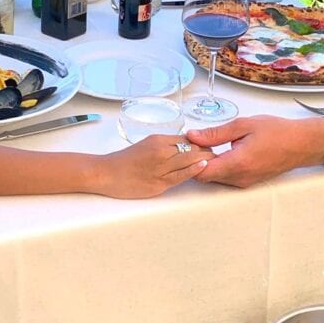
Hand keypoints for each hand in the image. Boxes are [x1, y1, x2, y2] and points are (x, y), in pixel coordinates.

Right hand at [95, 134, 209, 198]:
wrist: (106, 173)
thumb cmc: (124, 160)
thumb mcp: (146, 144)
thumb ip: (164, 145)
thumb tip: (183, 145)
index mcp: (157, 140)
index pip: (186, 138)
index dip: (201, 142)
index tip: (210, 144)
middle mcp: (160, 152)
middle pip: (191, 148)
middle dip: (207, 150)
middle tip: (217, 152)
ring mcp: (160, 168)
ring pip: (188, 160)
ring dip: (204, 159)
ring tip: (215, 160)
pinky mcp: (159, 184)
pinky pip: (180, 176)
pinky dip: (194, 170)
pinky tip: (204, 167)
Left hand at [185, 115, 323, 187]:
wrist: (302, 144)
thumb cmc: (277, 132)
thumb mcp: (243, 125)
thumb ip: (215, 133)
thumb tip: (193, 135)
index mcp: (237, 163)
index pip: (201, 172)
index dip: (191, 159)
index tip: (191, 145)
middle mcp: (239, 178)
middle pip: (205, 177)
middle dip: (198, 161)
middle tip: (198, 142)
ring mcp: (244, 182)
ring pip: (215, 178)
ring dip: (209, 165)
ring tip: (211, 144)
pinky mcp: (248, 182)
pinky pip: (226, 178)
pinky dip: (220, 167)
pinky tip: (223, 152)